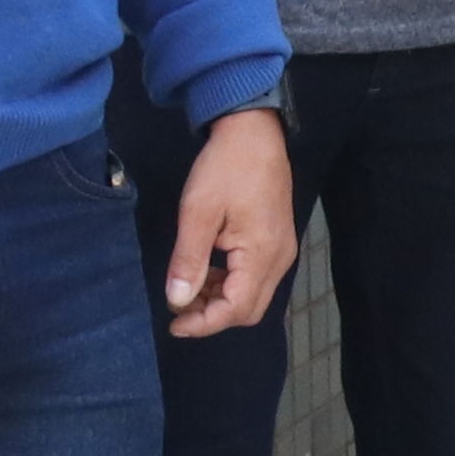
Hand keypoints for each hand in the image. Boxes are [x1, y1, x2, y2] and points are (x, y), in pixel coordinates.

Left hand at [167, 107, 299, 335]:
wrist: (255, 132)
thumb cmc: (225, 168)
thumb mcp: (198, 212)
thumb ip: (189, 260)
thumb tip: (177, 301)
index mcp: (262, 254)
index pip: (236, 309)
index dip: (203, 323)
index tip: (172, 322)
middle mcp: (280, 259)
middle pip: (249, 310)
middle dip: (213, 316)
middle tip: (179, 306)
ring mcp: (282, 250)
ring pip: (253, 296)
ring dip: (220, 300)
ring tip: (189, 286)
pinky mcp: (278, 241)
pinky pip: (256, 278)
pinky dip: (231, 284)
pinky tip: (209, 269)